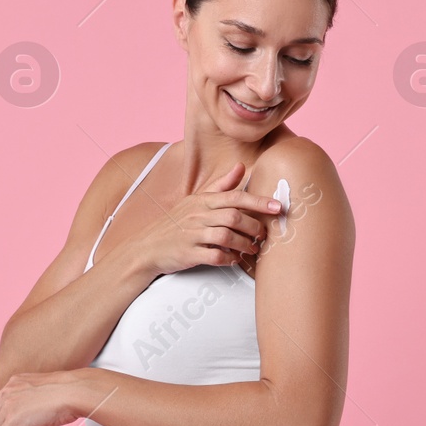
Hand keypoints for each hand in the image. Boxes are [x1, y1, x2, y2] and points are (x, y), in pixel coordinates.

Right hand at [114, 162, 282, 276]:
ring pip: (226, 236)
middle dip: (254, 226)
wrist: (147, 248)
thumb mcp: (196, 201)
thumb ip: (221, 186)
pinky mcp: (188, 253)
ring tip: (253, 249)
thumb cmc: (176, 224)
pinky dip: (229, 258)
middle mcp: (197, 215)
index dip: (259, 201)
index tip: (278, 206)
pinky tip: (235, 259)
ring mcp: (192, 234)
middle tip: (264, 235)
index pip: (235, 196)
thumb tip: (241, 166)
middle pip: (233, 217)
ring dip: (244, 244)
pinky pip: (214, 256)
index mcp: (202, 201)